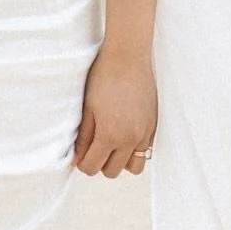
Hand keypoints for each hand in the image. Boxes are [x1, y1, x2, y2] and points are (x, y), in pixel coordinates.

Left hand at [74, 42, 157, 177]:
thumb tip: (76, 158)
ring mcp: (145, 134)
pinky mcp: (154, 126)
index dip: (82, 163)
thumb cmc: (103, 78)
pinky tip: (124, 132)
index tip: (79, 154)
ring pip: (134, 167)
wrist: (128, 57)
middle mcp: (131, 139)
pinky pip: (145, 151)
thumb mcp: (87, 107)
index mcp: (111, 135)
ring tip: (111, 143)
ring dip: (120, 160)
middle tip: (93, 146)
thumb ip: (83, 136)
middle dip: (100, 163)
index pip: (93, 167)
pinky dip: (133, 149)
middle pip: (113, 171)